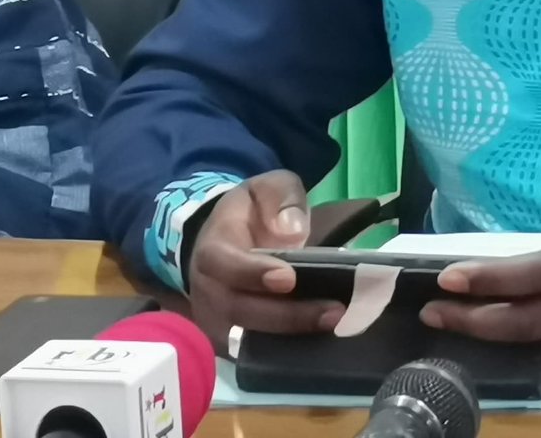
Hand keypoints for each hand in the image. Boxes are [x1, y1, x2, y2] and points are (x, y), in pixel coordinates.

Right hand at [187, 170, 344, 349]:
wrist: (222, 238)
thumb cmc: (249, 212)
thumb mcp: (266, 187)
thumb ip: (281, 199)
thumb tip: (292, 232)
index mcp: (212, 250)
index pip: (225, 264)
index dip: (253, 273)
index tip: (289, 278)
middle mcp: (208, 291)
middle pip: (240, 309)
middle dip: (287, 315)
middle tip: (332, 312)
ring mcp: (216, 320)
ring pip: (246, 338)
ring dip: (290, 336)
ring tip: (333, 325)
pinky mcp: (229, 341)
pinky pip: (253, 352)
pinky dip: (285, 350)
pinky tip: (320, 340)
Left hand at [419, 149, 540, 379]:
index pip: (536, 274)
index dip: (491, 279)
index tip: (448, 278)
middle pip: (527, 321)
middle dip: (474, 320)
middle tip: (432, 313)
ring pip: (538, 349)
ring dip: (491, 343)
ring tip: (450, 329)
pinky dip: (524, 359)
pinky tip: (492, 349)